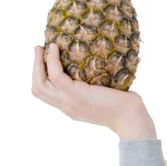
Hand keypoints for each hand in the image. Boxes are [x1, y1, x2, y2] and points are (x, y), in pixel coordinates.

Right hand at [31, 42, 146, 131]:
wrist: (131, 118)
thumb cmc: (125, 107)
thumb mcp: (104, 98)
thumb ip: (95, 88)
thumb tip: (99, 69)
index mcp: (71, 108)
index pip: (47, 95)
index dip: (41, 77)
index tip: (44, 62)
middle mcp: (67, 107)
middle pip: (38, 89)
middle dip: (34, 68)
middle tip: (38, 49)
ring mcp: (70, 102)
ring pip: (41, 83)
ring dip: (38, 62)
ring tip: (42, 46)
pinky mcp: (77, 94)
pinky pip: (56, 75)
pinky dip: (52, 60)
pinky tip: (55, 48)